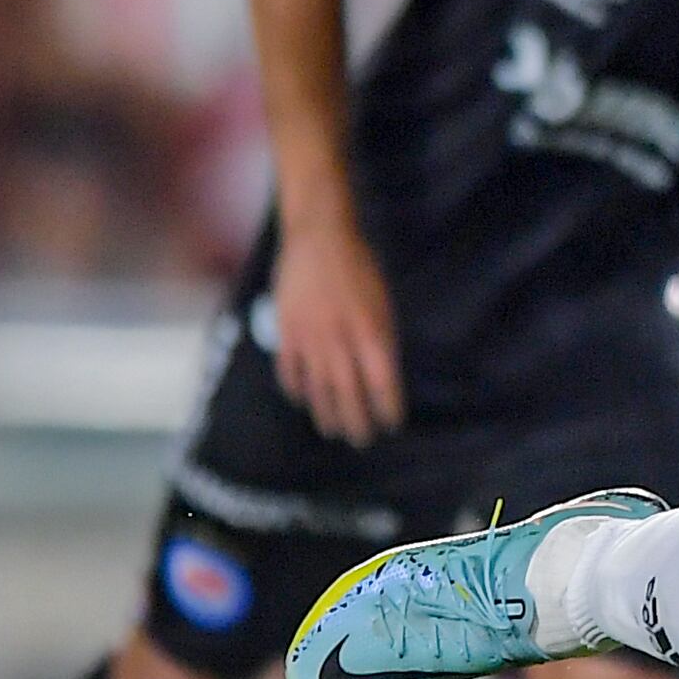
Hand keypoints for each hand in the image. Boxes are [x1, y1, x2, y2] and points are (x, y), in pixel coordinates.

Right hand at [271, 222, 403, 445]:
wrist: (319, 238)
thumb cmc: (360, 268)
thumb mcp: (382, 303)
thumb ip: (381, 340)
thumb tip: (382, 377)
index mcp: (371, 331)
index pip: (383, 383)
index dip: (388, 408)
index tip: (392, 424)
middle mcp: (340, 339)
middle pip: (349, 393)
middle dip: (357, 422)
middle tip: (362, 439)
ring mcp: (310, 337)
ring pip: (318, 388)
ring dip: (326, 414)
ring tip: (334, 430)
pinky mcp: (286, 330)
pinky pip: (290, 370)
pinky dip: (297, 389)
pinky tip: (304, 400)